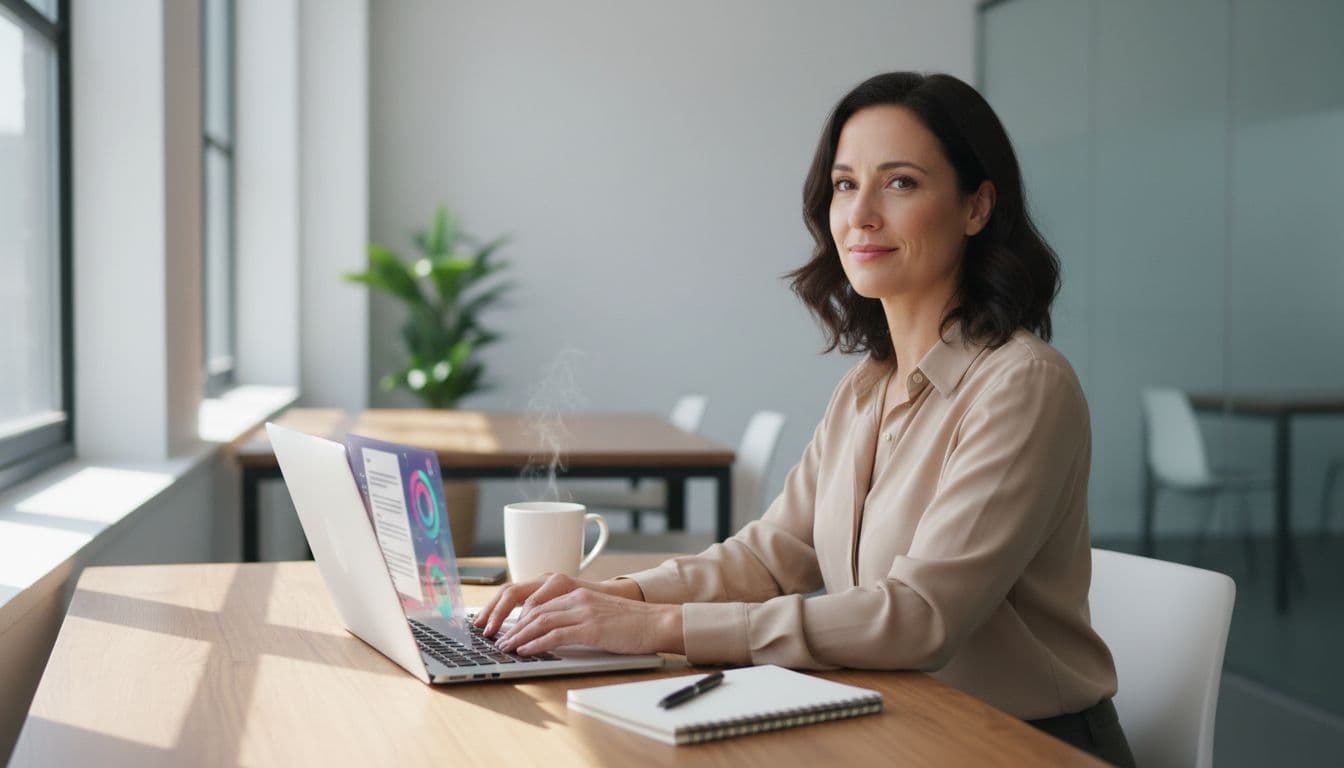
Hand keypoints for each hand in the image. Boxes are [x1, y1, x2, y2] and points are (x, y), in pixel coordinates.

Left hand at [493, 587, 683, 656]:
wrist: (657, 622)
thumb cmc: (632, 624)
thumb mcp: (600, 615)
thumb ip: (578, 619)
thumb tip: (554, 634)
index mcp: (579, 594)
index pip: (540, 604)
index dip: (520, 618)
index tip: (508, 629)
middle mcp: (578, 599)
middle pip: (535, 611)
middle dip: (514, 627)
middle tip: (500, 641)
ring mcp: (584, 612)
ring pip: (540, 622)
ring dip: (519, 636)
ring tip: (506, 648)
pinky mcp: (590, 628)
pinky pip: (555, 634)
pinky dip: (536, 643)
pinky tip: (526, 650)